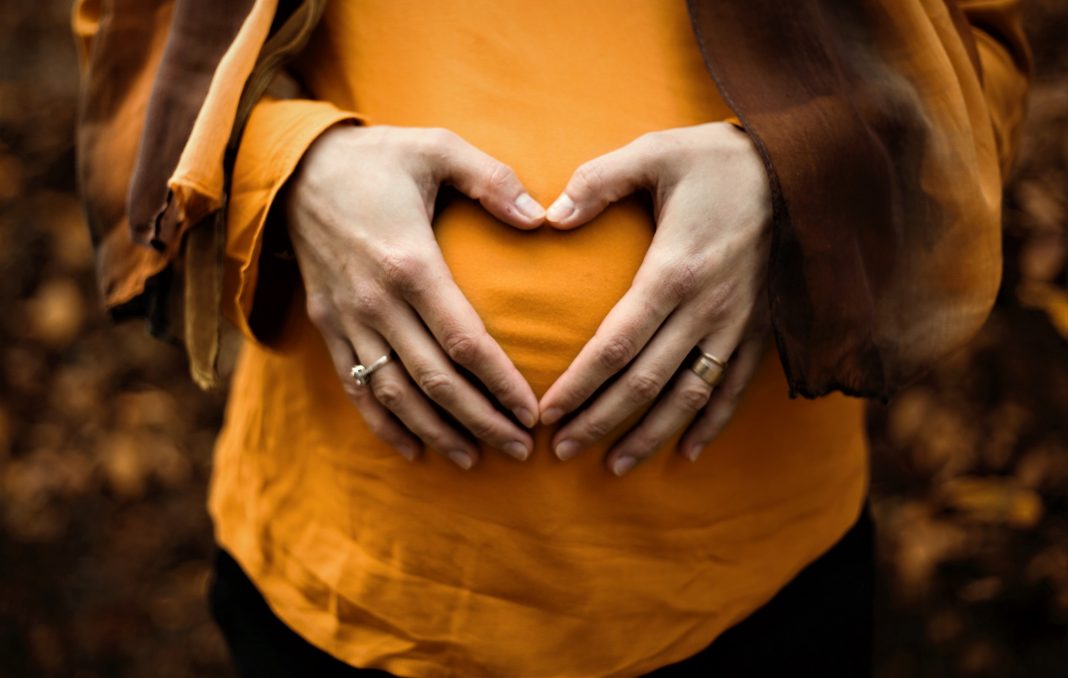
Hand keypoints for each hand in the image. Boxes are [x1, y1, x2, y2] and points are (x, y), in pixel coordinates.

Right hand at [285, 124, 546, 468]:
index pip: (464, 341)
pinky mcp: (328, 327)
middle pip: (435, 381)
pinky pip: (355, 388)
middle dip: (481, 421)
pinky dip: (383, 425)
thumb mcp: (436, 147)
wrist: (294, 169)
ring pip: (395, 395)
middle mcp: (376, 302)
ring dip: (437, 433)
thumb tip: (543, 218)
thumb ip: (492, 179)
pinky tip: (413, 451)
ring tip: (475, 459)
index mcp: (410, 263)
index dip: (501, 383)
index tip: (533, 411)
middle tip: (521, 450)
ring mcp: (348, 320)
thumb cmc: (377, 158)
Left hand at [538, 121, 772, 475]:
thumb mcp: (654, 153)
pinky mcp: (761, 329)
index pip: (617, 345)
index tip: (547, 414)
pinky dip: (711, 423)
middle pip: (647, 382)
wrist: (805, 167)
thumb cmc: (719, 159)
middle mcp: (707, 308)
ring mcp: (738, 324)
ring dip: (651, 435)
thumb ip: (597, 182)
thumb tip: (548, 215)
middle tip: (561, 452)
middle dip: (601, 421)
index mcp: (674, 271)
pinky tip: (687, 452)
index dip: (580, 385)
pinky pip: (735, 387)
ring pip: (690, 396)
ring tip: (614, 466)